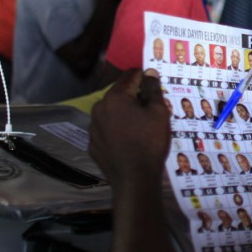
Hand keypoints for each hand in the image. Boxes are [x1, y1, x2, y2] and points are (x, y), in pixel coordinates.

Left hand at [90, 69, 169, 187]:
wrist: (134, 178)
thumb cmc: (150, 142)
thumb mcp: (159, 113)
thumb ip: (153, 90)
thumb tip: (149, 73)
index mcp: (115, 98)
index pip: (130, 76)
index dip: (144, 76)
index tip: (154, 81)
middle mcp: (99, 109)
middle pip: (119, 95)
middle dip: (134, 97)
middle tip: (151, 107)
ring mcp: (93, 128)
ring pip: (111, 113)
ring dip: (125, 114)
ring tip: (141, 126)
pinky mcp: (93, 144)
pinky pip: (107, 130)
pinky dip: (117, 130)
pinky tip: (129, 140)